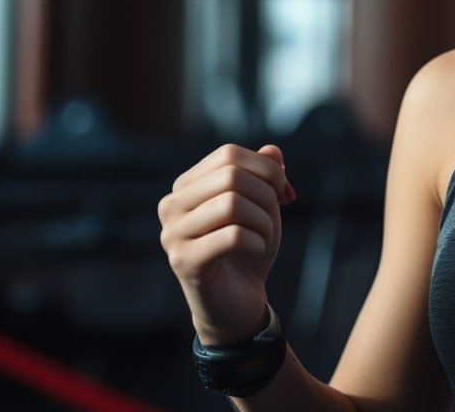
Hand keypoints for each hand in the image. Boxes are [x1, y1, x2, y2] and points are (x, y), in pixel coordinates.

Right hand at [158, 143, 295, 345]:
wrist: (238, 302)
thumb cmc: (247, 248)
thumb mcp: (263, 204)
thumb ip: (265, 173)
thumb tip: (272, 152)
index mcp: (186, 186)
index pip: (229, 154)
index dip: (267, 169)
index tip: (284, 194)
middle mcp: (171, 205)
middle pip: (231, 176)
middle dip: (267, 195)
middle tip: (272, 219)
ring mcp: (171, 234)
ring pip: (233, 204)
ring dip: (263, 221)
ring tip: (263, 236)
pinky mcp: (183, 262)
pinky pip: (233, 236)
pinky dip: (258, 242)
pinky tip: (255, 251)